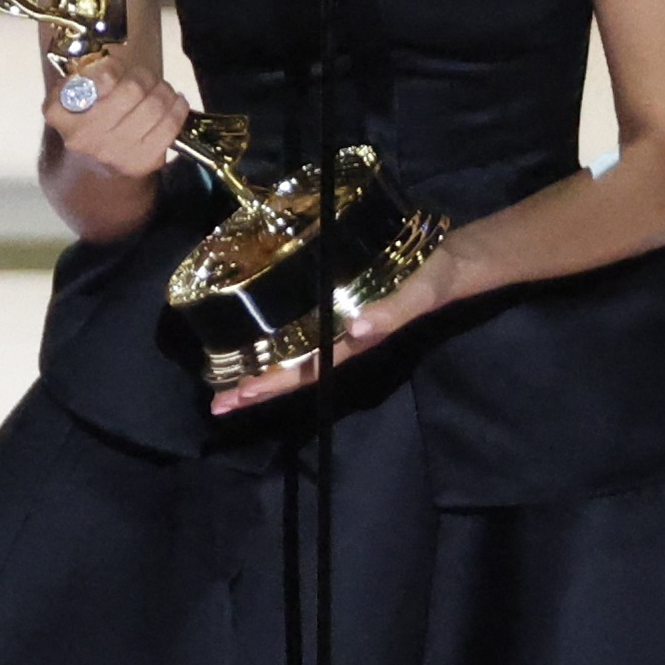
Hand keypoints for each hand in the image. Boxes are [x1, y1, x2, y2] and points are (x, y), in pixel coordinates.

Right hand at [42, 58, 188, 178]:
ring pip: (154, 106)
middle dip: (145, 77)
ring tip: (161, 90)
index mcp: (60, 112)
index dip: (114, 66)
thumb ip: (85, 75)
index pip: (99, 77)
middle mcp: (83, 135)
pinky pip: (169, 126)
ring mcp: (112, 152)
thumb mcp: (71, 94)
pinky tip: (175, 103)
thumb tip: (112, 61)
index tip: (117, 68)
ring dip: (164, 91)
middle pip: (133, 89)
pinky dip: (178, 108)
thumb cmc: (86, 120)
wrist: (90, 169)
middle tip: (145, 78)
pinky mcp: (139, 162)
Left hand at [208, 233, 472, 414]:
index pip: (306, 370)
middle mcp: (339, 337)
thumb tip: (357, 328)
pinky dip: (274, 333)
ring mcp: (336, 323)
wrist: (448, 261)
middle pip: (292, 370)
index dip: (273, 383)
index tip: (239, 396)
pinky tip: (255, 332)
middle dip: (256, 385)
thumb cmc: (431, 278)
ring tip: (224, 377)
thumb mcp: (416, 293)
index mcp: (353, 341)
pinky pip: (300, 325)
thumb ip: (392, 312)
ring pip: (292, 351)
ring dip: (260, 364)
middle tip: (217, 402)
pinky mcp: (336, 304)